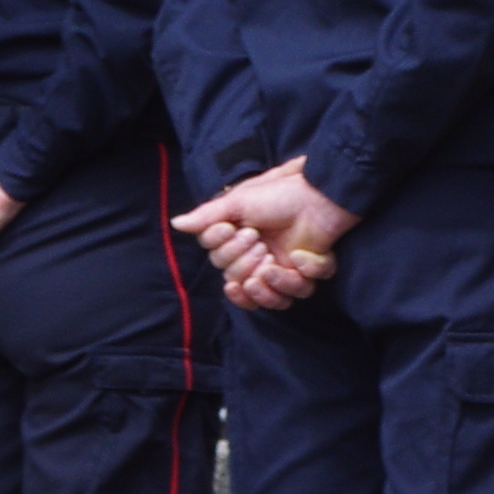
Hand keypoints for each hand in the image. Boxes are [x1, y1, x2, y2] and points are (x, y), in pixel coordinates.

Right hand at [183, 159, 355, 309]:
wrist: (317, 195)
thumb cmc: (278, 195)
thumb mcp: (238, 203)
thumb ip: (207, 217)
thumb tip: (176, 224)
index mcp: (241, 245)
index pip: (222, 267)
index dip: (225, 254)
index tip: (231, 230)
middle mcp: (260, 260)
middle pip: (242, 284)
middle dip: (245, 266)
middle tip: (258, 242)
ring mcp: (284, 269)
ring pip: (271, 299)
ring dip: (269, 286)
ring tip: (271, 266)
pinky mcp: (308, 273)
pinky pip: (301, 291)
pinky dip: (300, 275)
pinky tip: (300, 255)